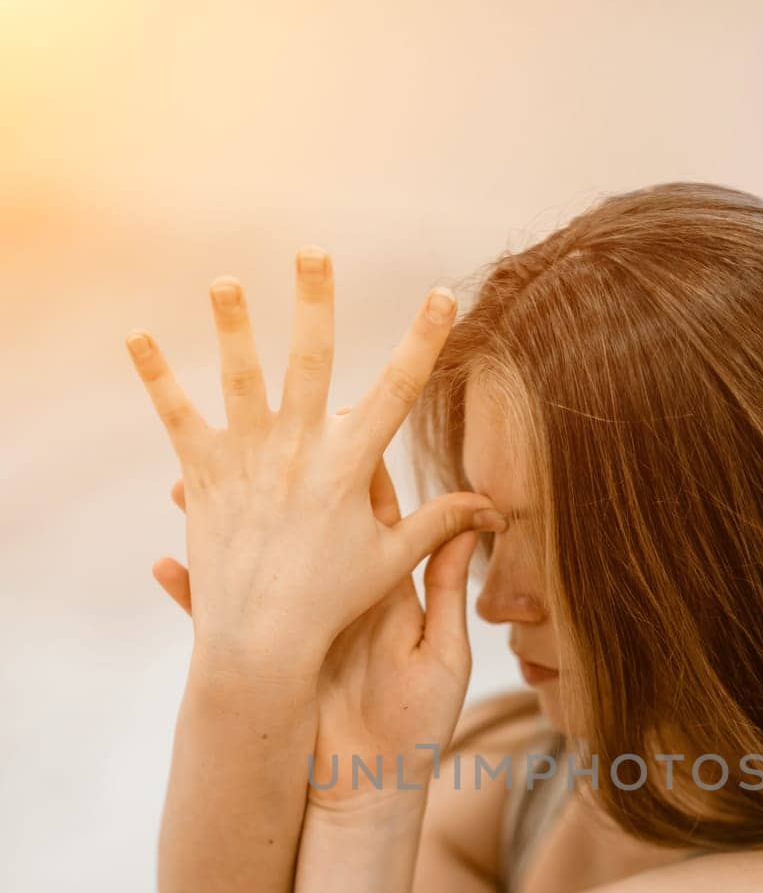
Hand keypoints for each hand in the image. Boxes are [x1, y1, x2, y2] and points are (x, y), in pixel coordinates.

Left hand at [129, 247, 505, 680]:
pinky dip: (157, 377)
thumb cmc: (332, 604)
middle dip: (314, 302)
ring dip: (231, 325)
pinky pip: (177, 415)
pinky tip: (137, 337)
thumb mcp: (391, 561)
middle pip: (311, 361)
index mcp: (350, 466)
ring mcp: (249, 458)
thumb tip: (494, 509)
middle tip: (312, 251)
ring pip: (240, 377)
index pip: (397, 390)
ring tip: (224, 281)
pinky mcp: (205, 475)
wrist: (262, 642)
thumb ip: (440, 525)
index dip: (424, 340)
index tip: (443, 294)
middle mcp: (299, 451)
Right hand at [155, 412, 496, 806]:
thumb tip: (475, 523)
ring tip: (180, 490)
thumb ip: (447, 591)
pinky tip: (165, 567)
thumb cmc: (418, 728)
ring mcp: (297, 625)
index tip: (338, 421)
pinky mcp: (268, 658)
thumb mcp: (441, 655)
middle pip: (303, 524)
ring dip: (218, 528)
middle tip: (249, 434)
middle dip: (274, 481)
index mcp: (384, 591)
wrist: (372, 790)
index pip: (372, 516)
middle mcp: (337, 597)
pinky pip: (221, 622)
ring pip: (254, 561)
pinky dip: (192, 598)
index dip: (357, 471)